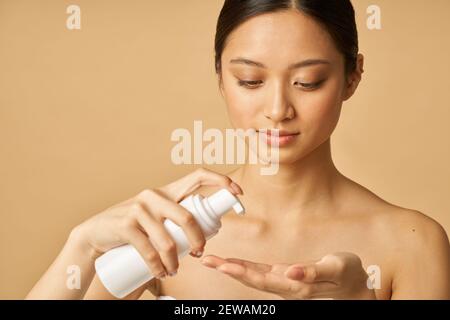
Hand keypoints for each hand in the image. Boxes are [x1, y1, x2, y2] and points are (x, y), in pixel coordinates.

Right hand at [73, 167, 242, 278]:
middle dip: (199, 239)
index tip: (238, 192)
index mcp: (167, 190)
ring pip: (168, 240)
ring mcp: (139, 208)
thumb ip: (174, 216)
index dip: (221, 180)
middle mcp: (154, 195)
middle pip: (188, 217)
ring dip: (175, 262)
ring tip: (174, 270)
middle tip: (199, 254)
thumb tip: (205, 231)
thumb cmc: (134, 226)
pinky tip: (161, 273)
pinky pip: (149, 251)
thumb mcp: (155, 215)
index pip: (198, 176)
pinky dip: (158, 267)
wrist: (96, 233)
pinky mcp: (126, 225)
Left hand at [201, 252, 375, 299]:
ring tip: (214, 261)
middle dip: (228, 269)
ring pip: (254, 276)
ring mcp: (285, 281)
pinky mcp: (287, 276)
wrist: (356, 287)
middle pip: (251, 278)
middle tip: (207, 260)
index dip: (240, 271)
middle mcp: (286, 284)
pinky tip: (234, 264)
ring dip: (232, 268)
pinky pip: (261, 272)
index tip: (222, 264)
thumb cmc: (348, 276)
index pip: (262, 278)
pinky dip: (245, 268)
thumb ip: (314, 271)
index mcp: (296, 284)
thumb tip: (292, 271)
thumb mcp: (336, 269)